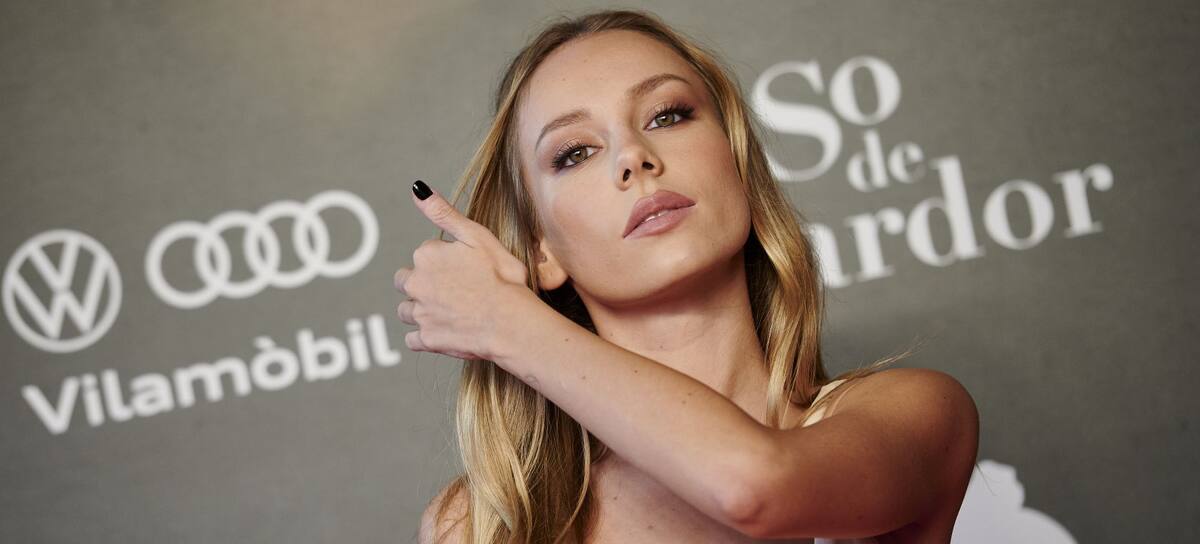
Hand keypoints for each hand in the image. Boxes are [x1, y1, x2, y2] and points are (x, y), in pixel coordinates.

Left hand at [393, 180, 531, 361]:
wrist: (511, 322)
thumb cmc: (502, 277)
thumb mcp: (477, 236)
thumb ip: (443, 213)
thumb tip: (417, 188)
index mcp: (426, 256)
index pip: (424, 254)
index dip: (445, 262)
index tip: (465, 270)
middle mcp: (416, 284)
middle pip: (405, 282)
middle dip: (422, 285)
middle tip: (453, 292)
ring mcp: (420, 314)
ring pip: (406, 311)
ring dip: (420, 311)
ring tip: (450, 312)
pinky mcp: (426, 340)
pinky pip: (413, 339)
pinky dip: (425, 337)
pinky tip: (445, 332)